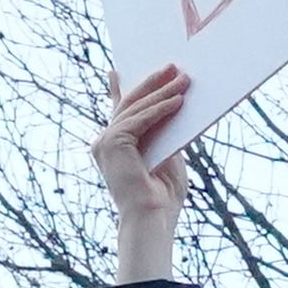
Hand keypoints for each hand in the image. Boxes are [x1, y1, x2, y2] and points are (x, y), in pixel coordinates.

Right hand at [93, 70, 193, 286]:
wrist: (152, 220)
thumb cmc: (162, 199)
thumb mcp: (166, 157)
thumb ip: (162, 134)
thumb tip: (171, 107)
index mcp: (113, 149)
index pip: (119, 112)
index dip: (120, 90)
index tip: (118, 70)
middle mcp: (104, 144)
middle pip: (129, 104)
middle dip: (152, 84)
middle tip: (172, 67)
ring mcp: (105, 143)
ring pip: (136, 109)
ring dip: (162, 93)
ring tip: (184, 80)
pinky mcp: (112, 144)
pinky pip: (140, 119)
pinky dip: (160, 109)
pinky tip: (178, 101)